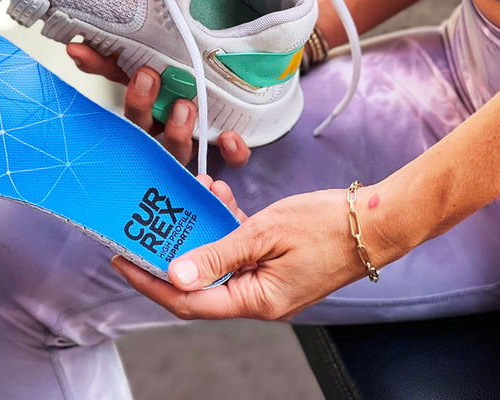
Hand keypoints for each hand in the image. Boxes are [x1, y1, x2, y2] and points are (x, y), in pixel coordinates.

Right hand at [67, 42, 250, 166]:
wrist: (223, 85)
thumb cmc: (174, 80)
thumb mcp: (142, 65)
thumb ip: (109, 60)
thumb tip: (75, 50)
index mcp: (142, 114)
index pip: (126, 110)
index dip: (124, 95)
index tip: (128, 72)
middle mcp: (162, 133)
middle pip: (145, 132)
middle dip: (142, 107)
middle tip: (147, 77)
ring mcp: (190, 145)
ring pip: (179, 152)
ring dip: (177, 131)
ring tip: (184, 105)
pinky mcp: (222, 154)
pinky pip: (227, 161)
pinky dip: (231, 153)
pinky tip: (229, 137)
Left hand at [111, 182, 398, 320]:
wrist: (376, 221)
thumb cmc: (328, 225)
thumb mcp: (265, 233)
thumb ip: (219, 254)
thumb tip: (176, 274)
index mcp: (256, 300)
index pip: (189, 300)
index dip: (151, 282)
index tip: (123, 261)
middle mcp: (258, 298)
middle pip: (198, 284)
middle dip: (169, 254)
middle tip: (141, 230)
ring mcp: (267, 281)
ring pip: (217, 262)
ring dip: (200, 232)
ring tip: (185, 202)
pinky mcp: (275, 264)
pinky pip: (238, 250)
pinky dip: (225, 226)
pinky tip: (219, 198)